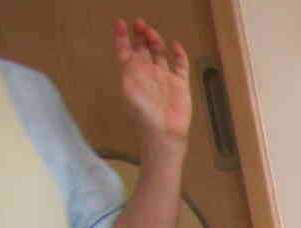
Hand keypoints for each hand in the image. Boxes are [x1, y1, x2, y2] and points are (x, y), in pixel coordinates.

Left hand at [114, 17, 190, 144]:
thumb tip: (129, 52)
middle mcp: (147, 72)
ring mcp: (164, 77)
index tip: (120, 22)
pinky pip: (180, 65)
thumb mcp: (128, 89)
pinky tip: (175, 45)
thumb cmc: (141, 114)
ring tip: (152, 32)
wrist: (163, 132)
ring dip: (156, 40)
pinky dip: (179, 54)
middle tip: (139, 23)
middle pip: (143, 47)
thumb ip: (128, 69)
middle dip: (140, 34)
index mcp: (132, 74)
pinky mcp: (180, 83)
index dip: (121, 36)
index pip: (124, 50)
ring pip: (160, 52)